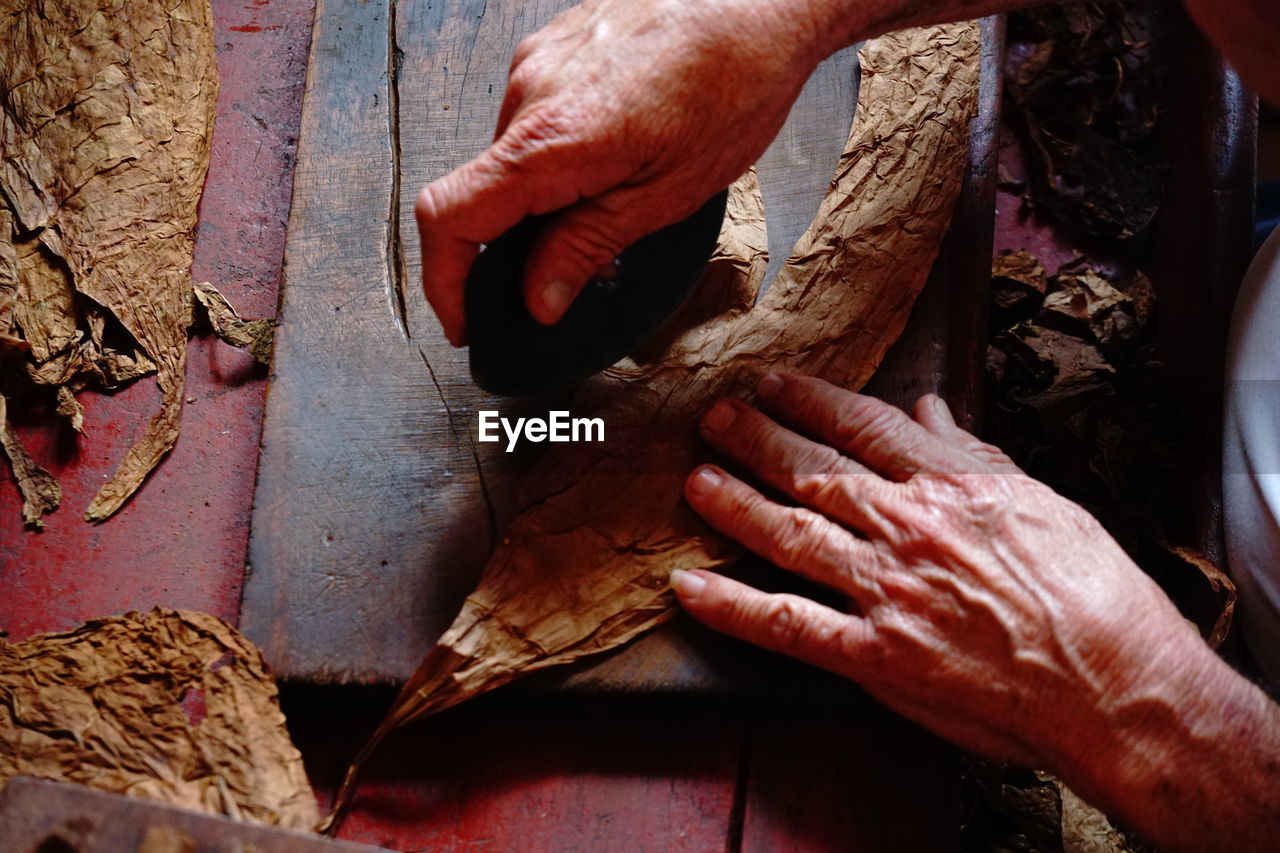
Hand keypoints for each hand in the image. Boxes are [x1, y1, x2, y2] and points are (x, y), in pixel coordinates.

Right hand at [415, 0, 829, 344]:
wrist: (761, 1)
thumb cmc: (735, 85)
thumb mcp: (668, 195)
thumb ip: (588, 247)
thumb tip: (536, 301)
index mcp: (552, 139)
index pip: (451, 218)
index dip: (446, 282)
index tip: (469, 321)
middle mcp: (528, 93)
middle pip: (477, 195)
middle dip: (508, 251)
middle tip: (560, 283)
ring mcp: (536, 63)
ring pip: (508, 160)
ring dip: (538, 202)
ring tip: (608, 209)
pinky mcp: (553, 47)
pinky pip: (530, 121)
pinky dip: (552, 160)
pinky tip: (610, 161)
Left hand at [673, 374, 1219, 778]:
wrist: (1115, 683)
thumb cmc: (1093, 592)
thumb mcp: (1041, 500)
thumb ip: (973, 451)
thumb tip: (929, 407)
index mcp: (951, 485)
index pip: (863, 427)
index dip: (809, 400)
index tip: (772, 383)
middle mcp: (908, 527)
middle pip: (814, 471)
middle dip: (757, 439)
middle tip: (714, 417)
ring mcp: (886, 590)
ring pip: (790, 533)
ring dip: (735, 504)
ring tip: (695, 479)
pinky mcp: (875, 655)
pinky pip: (788, 625)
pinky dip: (733, 607)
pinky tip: (688, 588)